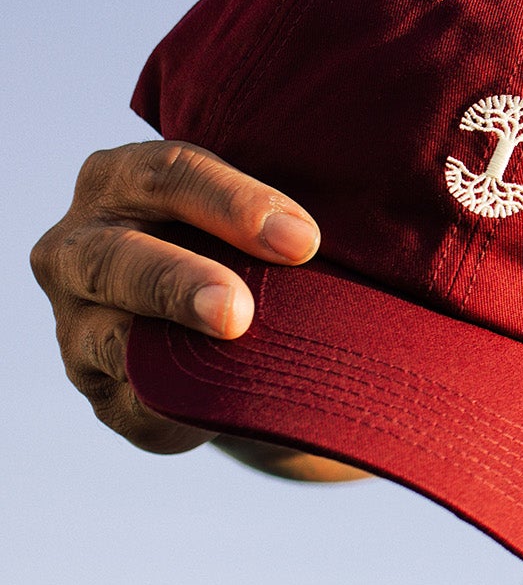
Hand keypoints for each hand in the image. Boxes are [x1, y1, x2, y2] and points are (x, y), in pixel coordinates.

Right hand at [30, 140, 320, 454]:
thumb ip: (290, 216)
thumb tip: (383, 215)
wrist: (234, 320)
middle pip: (118, 258)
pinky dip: (173, 409)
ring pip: (106, 337)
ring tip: (226, 347)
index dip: (233, 205)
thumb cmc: (257, 245)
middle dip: (177, 282)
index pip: (169, 175)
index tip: (303, 242)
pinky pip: (132, 403)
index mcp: (127, 179)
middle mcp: (81, 243)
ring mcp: (76, 320)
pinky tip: (217, 408)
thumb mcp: (265, 217)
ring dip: (166, 350)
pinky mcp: (98, 387)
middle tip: (236, 311)